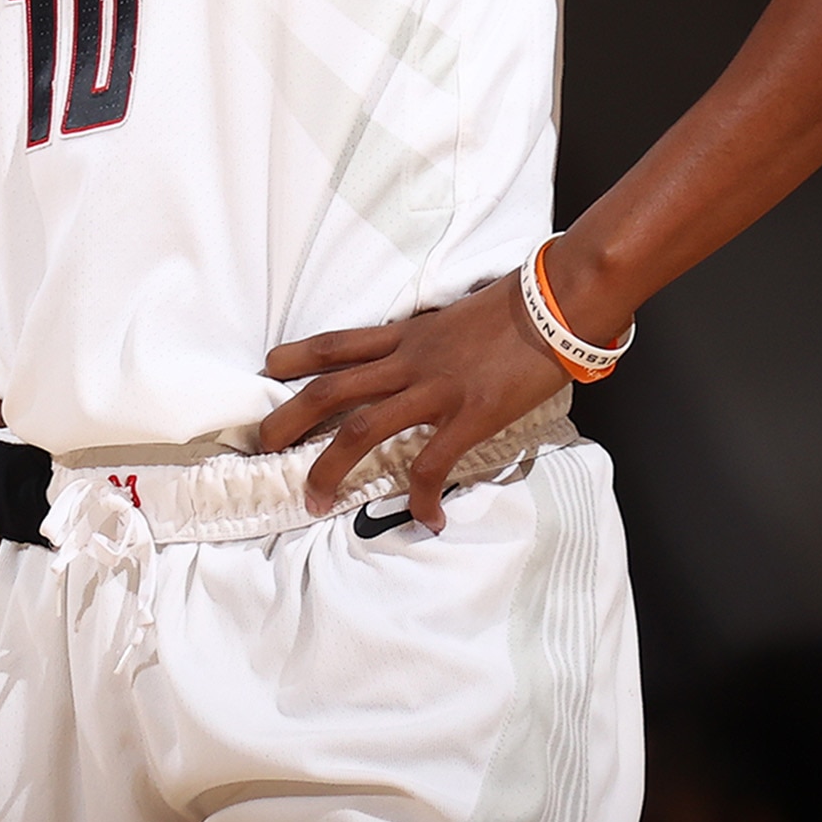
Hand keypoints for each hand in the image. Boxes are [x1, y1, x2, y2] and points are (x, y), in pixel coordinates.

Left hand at [257, 281, 569, 527]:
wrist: (559, 302)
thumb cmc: (519, 305)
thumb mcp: (459, 317)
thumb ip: (435, 339)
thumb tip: (428, 353)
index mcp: (409, 334)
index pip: (338, 343)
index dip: (297, 356)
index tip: (270, 370)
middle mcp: (410, 360)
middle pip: (330, 388)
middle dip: (289, 418)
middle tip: (262, 446)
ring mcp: (436, 388)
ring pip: (362, 427)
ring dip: (330, 466)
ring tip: (313, 500)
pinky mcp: (469, 415)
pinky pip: (432, 464)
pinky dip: (422, 495)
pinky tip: (425, 519)